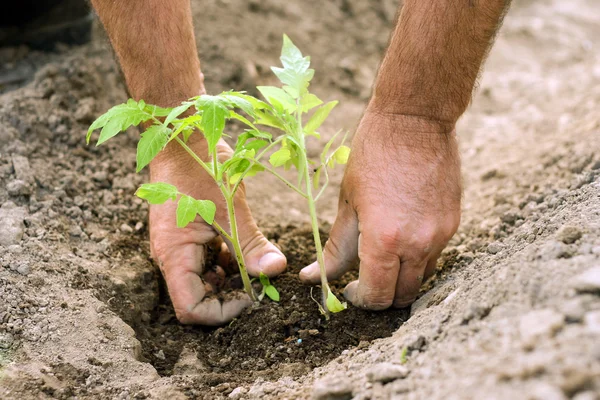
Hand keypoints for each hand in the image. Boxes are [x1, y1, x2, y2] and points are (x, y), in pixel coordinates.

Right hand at [149, 136, 286, 324]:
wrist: (183, 139)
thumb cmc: (200, 169)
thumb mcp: (230, 209)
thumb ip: (251, 244)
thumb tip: (276, 271)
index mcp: (175, 255)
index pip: (191, 309)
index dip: (222, 312)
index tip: (252, 297)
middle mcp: (174, 256)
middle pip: (200, 298)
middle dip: (232, 296)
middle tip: (263, 282)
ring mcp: (182, 247)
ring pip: (207, 281)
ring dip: (234, 279)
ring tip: (259, 264)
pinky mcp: (192, 236)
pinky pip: (211, 261)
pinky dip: (231, 262)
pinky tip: (249, 249)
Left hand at [300, 110, 460, 308]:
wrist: (415, 119)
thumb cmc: (373, 154)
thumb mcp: (347, 203)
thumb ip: (335, 248)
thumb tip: (313, 277)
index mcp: (384, 239)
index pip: (376, 295)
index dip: (359, 300)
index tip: (348, 289)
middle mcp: (417, 244)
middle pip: (402, 297)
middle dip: (381, 296)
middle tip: (363, 280)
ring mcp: (440, 235)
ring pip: (421, 279)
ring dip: (400, 279)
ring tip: (382, 256)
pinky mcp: (453, 223)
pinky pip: (435, 255)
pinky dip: (416, 258)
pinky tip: (401, 236)